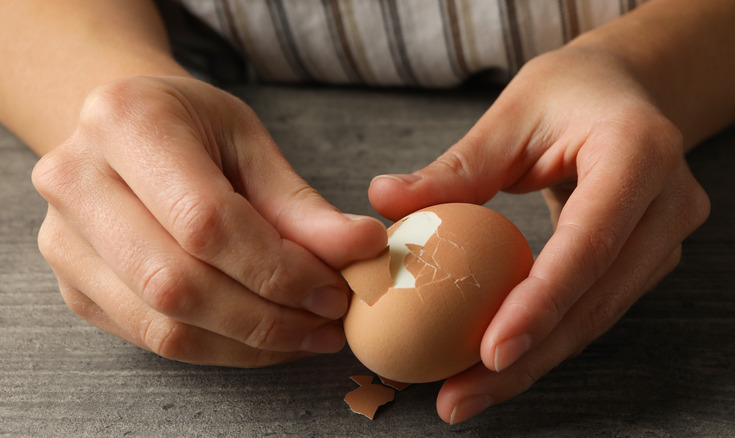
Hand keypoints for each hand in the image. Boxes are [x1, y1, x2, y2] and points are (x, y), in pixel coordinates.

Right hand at [33, 76, 386, 365]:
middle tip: (329, 320)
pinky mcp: (74, 288)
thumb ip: (301, 204)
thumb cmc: (195, 128)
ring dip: (251, 343)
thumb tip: (362, 250)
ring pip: (164, 325)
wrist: (126, 133)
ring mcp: (64, 242)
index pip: (206, 221)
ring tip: (309, 334)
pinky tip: (267, 338)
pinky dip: (222, 348)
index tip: (335, 289)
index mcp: (125, 122)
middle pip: (178, 283)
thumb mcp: (251, 142)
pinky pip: (154, 339)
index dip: (279, 268)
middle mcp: (76, 182)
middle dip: (269, 316)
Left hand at [368, 46, 709, 421]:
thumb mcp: (511, 114)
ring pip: (598, 316)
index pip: (589, 242)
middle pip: (597, 299)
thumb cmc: (568, 92)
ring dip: (535, 361)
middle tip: (461, 397)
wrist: (625, 92)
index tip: (491, 353)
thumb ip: (455, 166)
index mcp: (640, 152)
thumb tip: (383, 200)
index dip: (541, 303)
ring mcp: (667, 236)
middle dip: (529, 358)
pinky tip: (498, 363)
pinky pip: (594, 307)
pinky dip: (546, 337)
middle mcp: (669, 203)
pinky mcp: (649, 259)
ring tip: (468, 393)